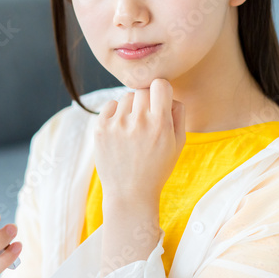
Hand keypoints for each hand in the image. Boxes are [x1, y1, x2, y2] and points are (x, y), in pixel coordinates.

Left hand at [93, 78, 185, 212]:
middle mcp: (138, 122)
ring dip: (131, 108)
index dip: (161, 90)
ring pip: (126, 97)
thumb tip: (169, 94)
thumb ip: (178, 114)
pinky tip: (121, 129)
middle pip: (142, 90)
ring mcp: (117, 125)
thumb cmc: (157, 168)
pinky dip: (115, 113)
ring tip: (133, 128)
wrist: (130, 193)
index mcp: (160, 125)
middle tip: (146, 118)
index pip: (160, 84)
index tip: (159, 100)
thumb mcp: (178, 144)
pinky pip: (110, 105)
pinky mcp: (100, 129)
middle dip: (146, 101)